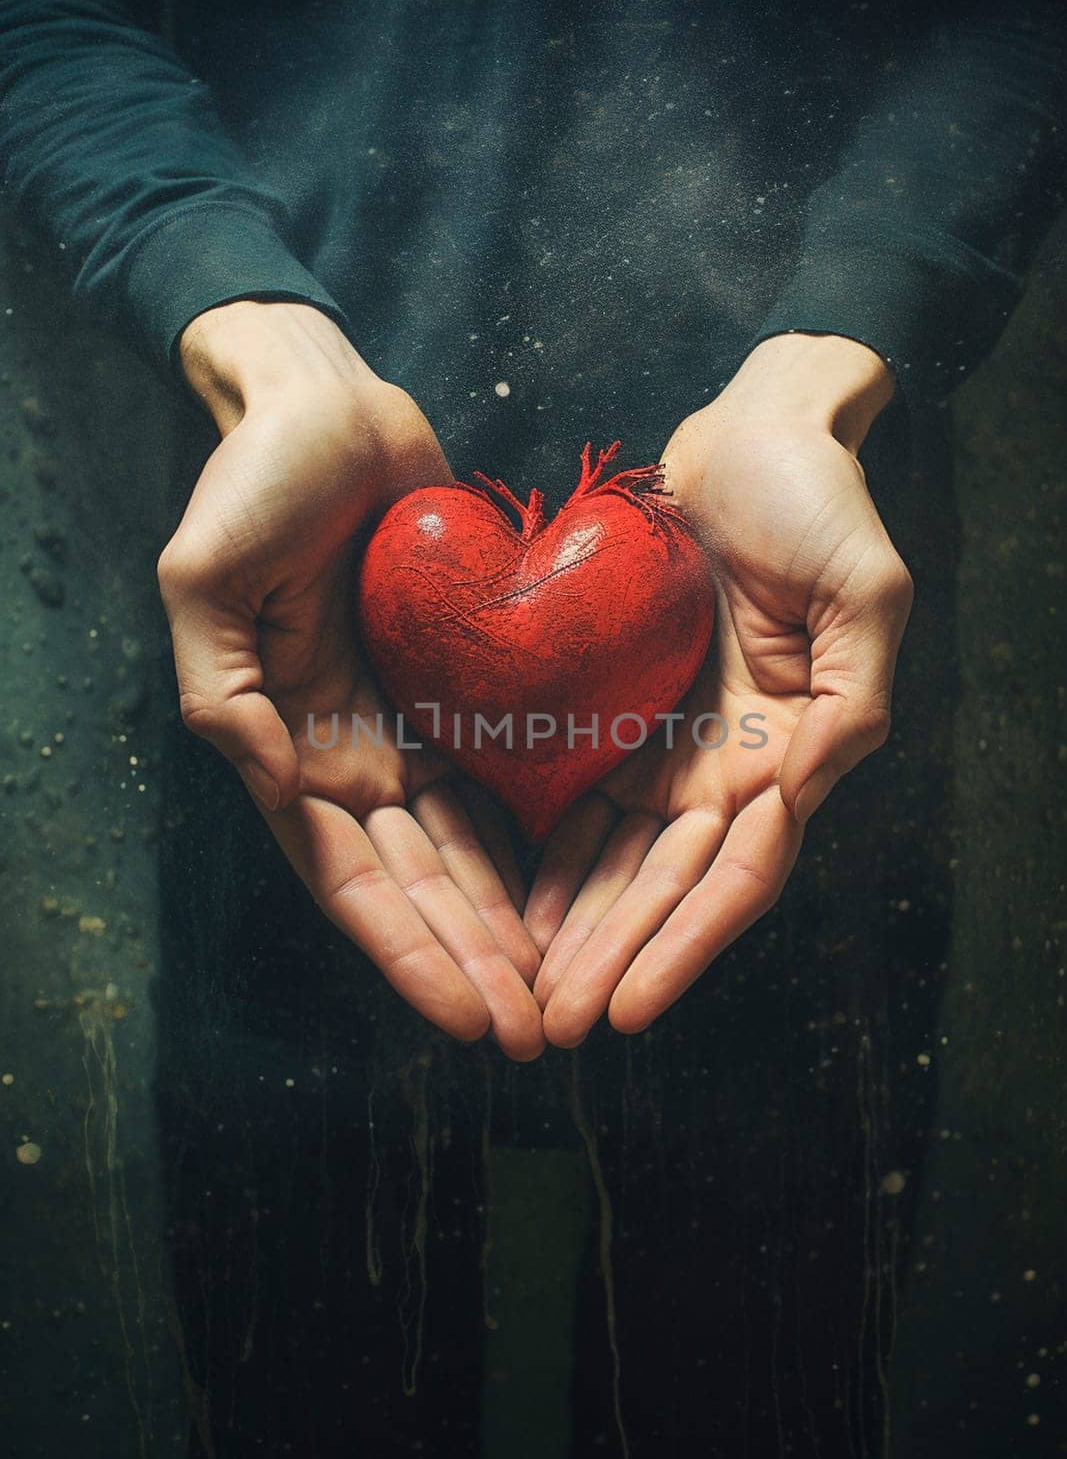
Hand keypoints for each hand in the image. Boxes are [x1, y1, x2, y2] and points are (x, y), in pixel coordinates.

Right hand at [158, 301, 542, 1058]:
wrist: (327, 405)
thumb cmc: (253, 481)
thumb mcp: (207, 580)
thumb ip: (227, 694)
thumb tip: (280, 787)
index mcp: (285, 747)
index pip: (351, 878)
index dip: (408, 951)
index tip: (468, 1016)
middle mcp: (346, 754)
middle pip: (418, 883)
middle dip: (471, 960)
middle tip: (534, 1030)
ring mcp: (406, 724)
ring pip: (464, 847)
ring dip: (505, 924)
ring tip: (559, 989)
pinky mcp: (460, 684)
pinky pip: (499, 774)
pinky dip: (529, 838)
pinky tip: (572, 890)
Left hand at [525, 333, 911, 1045]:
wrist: (754, 433)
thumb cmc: (821, 502)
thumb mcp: (867, 592)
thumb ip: (851, 701)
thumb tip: (798, 795)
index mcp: (795, 753)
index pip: (738, 877)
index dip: (685, 946)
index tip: (629, 1010)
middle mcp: (732, 766)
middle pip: (665, 886)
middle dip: (613, 958)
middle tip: (553, 1026)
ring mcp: (675, 743)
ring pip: (617, 860)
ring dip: (576, 929)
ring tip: (523, 989)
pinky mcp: (624, 708)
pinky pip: (581, 796)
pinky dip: (549, 855)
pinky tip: (509, 903)